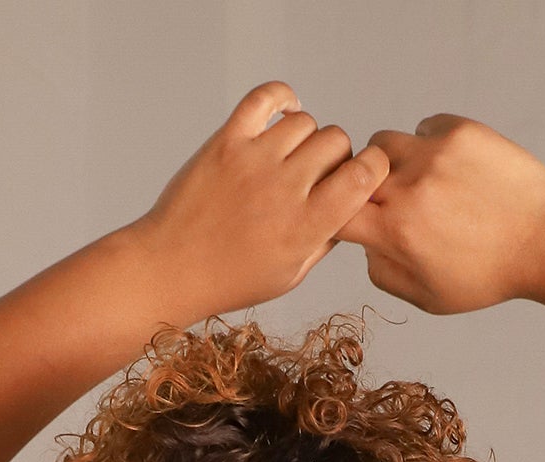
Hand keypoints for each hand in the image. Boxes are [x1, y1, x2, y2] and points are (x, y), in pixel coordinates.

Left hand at [130, 81, 389, 313]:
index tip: (363, 174)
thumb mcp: (288, 275)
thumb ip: (323, 240)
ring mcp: (254, 160)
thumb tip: (348, 208)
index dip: (372, 168)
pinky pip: (267, 97)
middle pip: (336, 142)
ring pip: (306, 122)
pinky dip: (283, 98)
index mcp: (305, 228)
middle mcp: (283, 190)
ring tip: (291, 157)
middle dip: (336, 156)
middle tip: (318, 174)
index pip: (362, 177)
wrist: (172, 268)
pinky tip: (285, 113)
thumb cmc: (230, 279)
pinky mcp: (227, 141)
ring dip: (306, 137)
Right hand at [335, 115, 544, 313]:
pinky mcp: (460, 131)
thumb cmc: (489, 276)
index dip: (338, 215)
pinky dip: (428, 145)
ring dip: (392, 162)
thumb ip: (383, 274)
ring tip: (421, 183)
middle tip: (390, 202)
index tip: (353, 220)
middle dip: (364, 188)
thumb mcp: (429, 298)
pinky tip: (451, 169)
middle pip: (354, 172)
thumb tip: (364, 245)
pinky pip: (424, 128)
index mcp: (396, 231)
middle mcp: (410, 187)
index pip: (336, 211)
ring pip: (384, 143)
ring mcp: (435, 153)